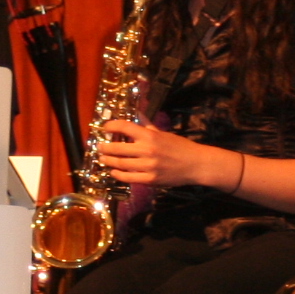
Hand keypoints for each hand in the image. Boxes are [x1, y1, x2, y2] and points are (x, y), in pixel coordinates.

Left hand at [94, 119, 228, 189]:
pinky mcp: (150, 180)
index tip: (105, 127)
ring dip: (108, 161)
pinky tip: (113, 171)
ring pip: (121, 164)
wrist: (195, 165)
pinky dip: (118, 174)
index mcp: (150, 136)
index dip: (111, 126)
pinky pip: (129, 178)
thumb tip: (136, 113)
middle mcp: (147, 150)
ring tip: (102, 158)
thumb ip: (147, 124)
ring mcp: (148, 166)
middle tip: (99, 146)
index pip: (125, 127)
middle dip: (105, 147)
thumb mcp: (163, 133)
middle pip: (118, 148)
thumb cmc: (179, 146)